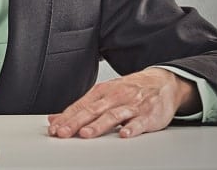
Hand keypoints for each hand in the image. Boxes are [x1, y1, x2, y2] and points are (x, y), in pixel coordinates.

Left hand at [47, 68, 199, 138]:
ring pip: (113, 115)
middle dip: (76, 122)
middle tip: (63, 132)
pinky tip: (124, 134)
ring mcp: (131, 105)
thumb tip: (55, 118)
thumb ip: (81, 107)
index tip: (54, 128)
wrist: (162, 82)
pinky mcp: (148, 115)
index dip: (66, 117)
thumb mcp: (104, 94)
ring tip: (86, 134)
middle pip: (92, 110)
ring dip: (98, 125)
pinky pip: (139, 122)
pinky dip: (131, 128)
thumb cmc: (130, 89)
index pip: (80, 106)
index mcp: (102, 92)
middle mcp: (115, 97)